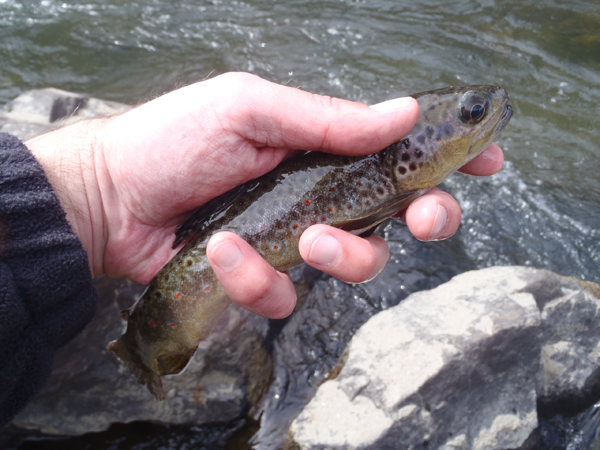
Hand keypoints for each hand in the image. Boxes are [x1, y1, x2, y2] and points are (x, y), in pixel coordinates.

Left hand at [26, 72, 502, 319]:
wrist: (110, 197)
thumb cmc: (173, 140)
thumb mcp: (250, 109)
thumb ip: (325, 119)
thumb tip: (403, 112)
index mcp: (321, 146)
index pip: (398, 151)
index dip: (446, 158)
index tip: (485, 161)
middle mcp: (318, 194)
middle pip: (400, 217)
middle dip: (427, 219)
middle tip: (422, 218)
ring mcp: (294, 239)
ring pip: (356, 263)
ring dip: (342, 255)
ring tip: (299, 240)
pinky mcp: (264, 278)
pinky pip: (288, 296)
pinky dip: (258, 278)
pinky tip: (223, 254)